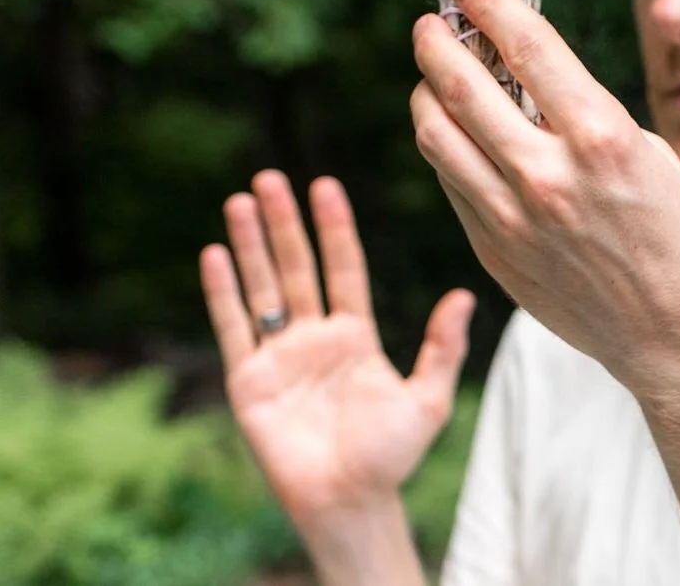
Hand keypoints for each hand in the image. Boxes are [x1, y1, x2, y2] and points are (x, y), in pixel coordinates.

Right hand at [198, 170, 473, 523]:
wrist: (350, 501)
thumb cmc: (391, 455)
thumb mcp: (429, 397)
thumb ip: (442, 346)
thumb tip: (463, 296)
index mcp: (355, 334)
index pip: (343, 267)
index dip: (334, 227)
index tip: (325, 185)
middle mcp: (315, 337)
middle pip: (297, 268)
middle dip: (284, 223)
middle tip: (269, 177)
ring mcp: (280, 357)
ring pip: (263, 288)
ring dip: (251, 245)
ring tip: (240, 200)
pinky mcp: (250, 382)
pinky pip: (235, 329)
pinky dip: (224, 292)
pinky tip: (215, 253)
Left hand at [408, 0, 679, 388]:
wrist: (674, 336)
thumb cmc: (679, 238)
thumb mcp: (649, 155)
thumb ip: (584, 115)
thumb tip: (528, 76)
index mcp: (600, 138)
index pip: (527, 48)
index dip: (490, 2)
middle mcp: (548, 175)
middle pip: (463, 87)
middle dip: (439, 42)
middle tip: (432, 22)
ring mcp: (512, 219)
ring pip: (438, 136)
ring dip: (427, 92)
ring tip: (432, 74)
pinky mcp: (494, 253)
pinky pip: (452, 183)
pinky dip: (447, 146)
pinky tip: (455, 132)